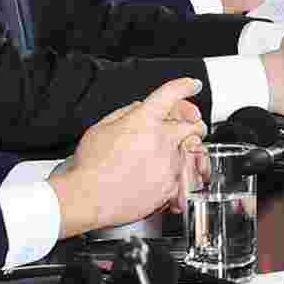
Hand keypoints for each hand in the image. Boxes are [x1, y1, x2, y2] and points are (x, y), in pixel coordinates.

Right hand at [52, 77, 206, 235]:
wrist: (89, 198)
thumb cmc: (90, 167)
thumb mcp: (100, 128)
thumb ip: (124, 113)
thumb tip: (139, 109)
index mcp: (144, 120)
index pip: (172, 93)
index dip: (185, 86)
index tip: (192, 86)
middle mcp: (162, 140)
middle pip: (195, 124)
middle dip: (194, 123)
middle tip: (188, 126)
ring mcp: (169, 164)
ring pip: (192, 151)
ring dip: (186, 149)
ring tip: (169, 156)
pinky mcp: (171, 186)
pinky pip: (185, 175)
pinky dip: (178, 173)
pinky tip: (162, 176)